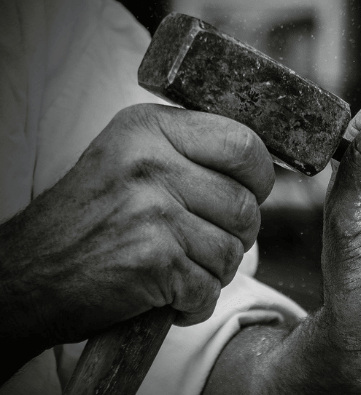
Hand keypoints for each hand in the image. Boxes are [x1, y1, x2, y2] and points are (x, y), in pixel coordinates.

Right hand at [0, 104, 273, 351]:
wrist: (30, 273)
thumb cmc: (90, 219)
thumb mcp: (130, 158)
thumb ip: (189, 153)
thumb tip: (259, 171)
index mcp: (149, 128)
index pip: (243, 143)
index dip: (259, 177)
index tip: (250, 193)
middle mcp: (151, 164)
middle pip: (246, 205)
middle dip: (240, 235)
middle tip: (208, 243)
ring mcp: (153, 212)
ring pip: (232, 251)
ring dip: (215, 273)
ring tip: (181, 269)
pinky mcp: (153, 260)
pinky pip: (209, 289)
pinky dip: (194, 303)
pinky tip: (168, 295)